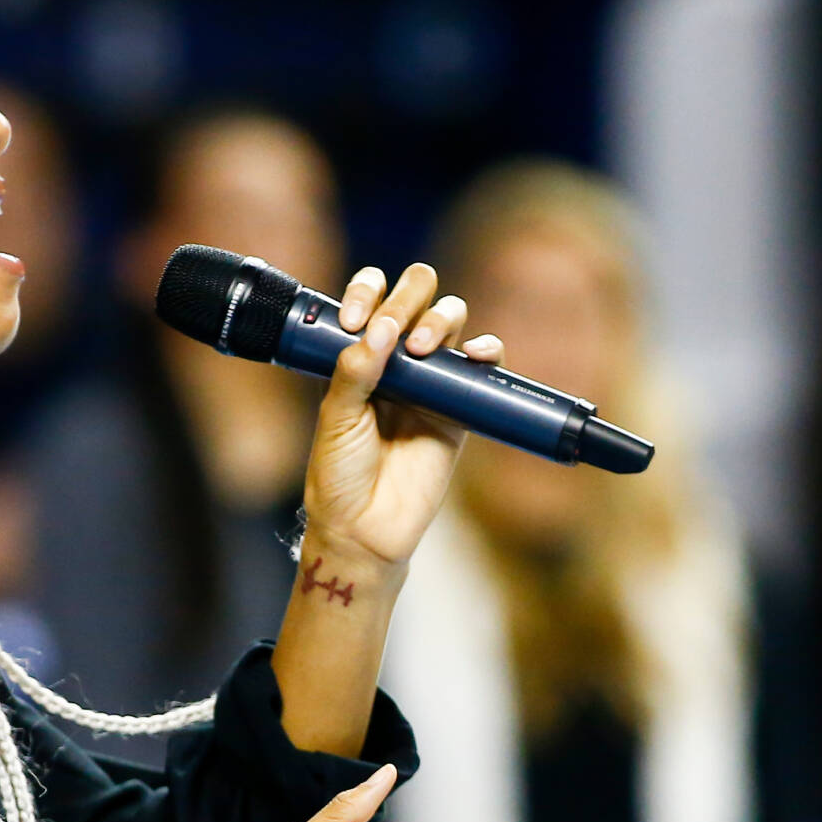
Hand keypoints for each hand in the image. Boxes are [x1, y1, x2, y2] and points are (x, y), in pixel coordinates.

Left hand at [301, 263, 506, 573]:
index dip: (367, 292)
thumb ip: (355, 370)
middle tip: (393, 329)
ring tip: (422, 348)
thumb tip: (381, 328)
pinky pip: (481, 368)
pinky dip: (486, 350)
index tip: (355, 320)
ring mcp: (430, 382)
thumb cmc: (339, 475)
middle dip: (409, 296)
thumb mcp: (335, 418)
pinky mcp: (459, 410)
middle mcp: (396, 360)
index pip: (371, 298)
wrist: (364, 529)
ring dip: (440, 319)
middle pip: (416, 298)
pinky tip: (476, 353)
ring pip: (450, 321)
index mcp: (359, 354)